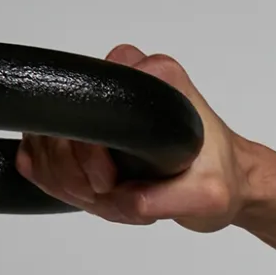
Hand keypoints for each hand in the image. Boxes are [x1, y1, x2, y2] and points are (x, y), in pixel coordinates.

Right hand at [14, 45, 250, 232]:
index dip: (87, 154)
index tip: (109, 182)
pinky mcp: (91, 119)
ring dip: (70, 183)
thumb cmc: (221, 178)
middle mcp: (127, 74)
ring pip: (46, 142)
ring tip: (113, 197)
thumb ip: (164, 200)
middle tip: (111, 196)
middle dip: (76, 177)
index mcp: (158, 78)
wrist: (229, 182)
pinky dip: (63, 182)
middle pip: (58, 127)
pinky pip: (47, 150)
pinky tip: (97, 194)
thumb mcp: (207, 197)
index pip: (88, 107)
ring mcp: (104, 96)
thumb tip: (118, 199)